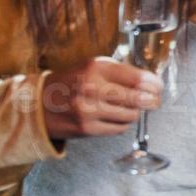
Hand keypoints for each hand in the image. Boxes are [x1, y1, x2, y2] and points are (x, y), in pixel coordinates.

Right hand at [41, 57, 161, 139]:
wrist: (37, 104)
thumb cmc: (69, 83)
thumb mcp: (91, 66)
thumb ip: (118, 71)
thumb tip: (149, 81)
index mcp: (95, 68)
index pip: (137, 77)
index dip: (154, 84)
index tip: (158, 86)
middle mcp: (92, 88)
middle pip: (138, 98)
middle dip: (151, 100)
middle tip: (155, 100)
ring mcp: (89, 110)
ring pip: (131, 115)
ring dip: (135, 112)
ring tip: (131, 107)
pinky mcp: (87, 128)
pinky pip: (119, 128)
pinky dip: (123, 123)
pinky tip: (117, 116)